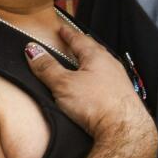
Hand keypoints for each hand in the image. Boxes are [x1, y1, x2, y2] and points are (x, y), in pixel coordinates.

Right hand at [24, 26, 155, 150]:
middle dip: (82, 45)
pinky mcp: (122, 96)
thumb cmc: (97, 104)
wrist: (124, 129)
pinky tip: (95, 86)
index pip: (80, 39)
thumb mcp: (64, 84)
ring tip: (83, 63)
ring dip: (91, 62)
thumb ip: (47, 68)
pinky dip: (98, 77)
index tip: (62, 29)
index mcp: (97, 57)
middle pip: (94, 50)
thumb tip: (33, 51)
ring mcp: (119, 80)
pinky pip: (108, 80)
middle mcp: (111, 65)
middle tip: (73, 41)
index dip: (68, 34)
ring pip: (103, 65)